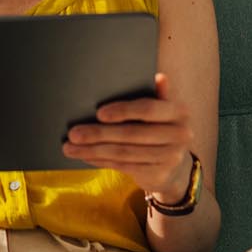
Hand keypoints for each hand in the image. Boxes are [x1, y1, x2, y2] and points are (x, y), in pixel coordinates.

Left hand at [61, 72, 193, 200]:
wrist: (176, 166)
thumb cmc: (161, 129)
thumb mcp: (163, 112)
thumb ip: (157, 96)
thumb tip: (159, 77)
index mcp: (179, 112)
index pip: (148, 109)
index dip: (123, 110)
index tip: (98, 113)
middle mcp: (180, 135)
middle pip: (131, 134)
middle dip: (98, 134)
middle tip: (73, 134)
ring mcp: (171, 157)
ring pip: (123, 152)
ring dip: (93, 150)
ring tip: (70, 147)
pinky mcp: (159, 175)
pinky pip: (123, 166)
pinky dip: (100, 161)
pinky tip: (85, 156)